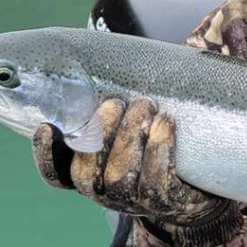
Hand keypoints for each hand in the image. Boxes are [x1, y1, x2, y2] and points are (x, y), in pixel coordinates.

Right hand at [33, 98, 234, 246]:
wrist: (201, 184)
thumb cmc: (158, 145)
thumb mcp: (133, 126)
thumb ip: (121, 98)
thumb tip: (165, 44)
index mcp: (89, 174)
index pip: (56, 174)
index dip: (46, 154)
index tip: (46, 126)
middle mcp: (105, 192)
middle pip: (87, 172)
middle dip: (99, 133)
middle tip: (115, 102)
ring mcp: (134, 201)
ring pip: (120, 175)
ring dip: (129, 136)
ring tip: (144, 105)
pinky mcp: (165, 202)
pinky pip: (157, 180)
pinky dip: (159, 147)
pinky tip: (165, 122)